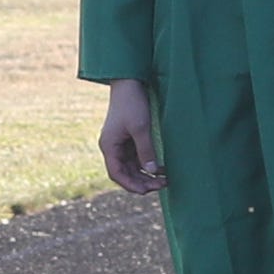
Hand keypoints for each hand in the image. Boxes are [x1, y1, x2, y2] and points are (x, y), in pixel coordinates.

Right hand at [97, 80, 163, 195]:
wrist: (129, 82)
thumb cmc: (132, 103)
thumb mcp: (141, 128)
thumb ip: (146, 150)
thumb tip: (152, 171)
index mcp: (109, 146)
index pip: (116, 173)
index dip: (130, 185)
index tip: (146, 191)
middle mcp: (112, 147)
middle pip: (125, 173)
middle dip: (142, 181)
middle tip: (162, 185)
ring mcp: (120, 143)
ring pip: (132, 167)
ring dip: (146, 175)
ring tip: (164, 179)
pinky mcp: (129, 139)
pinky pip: (137, 158)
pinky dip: (148, 164)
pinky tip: (161, 169)